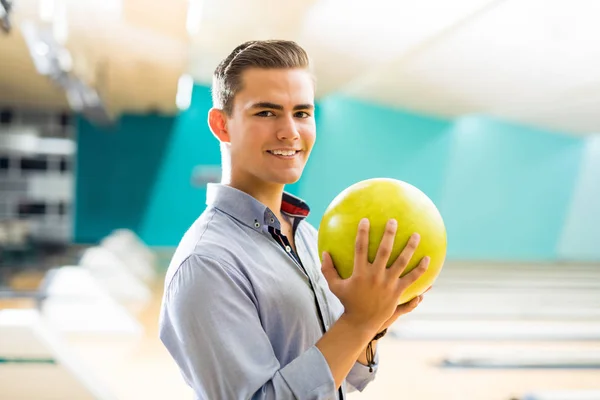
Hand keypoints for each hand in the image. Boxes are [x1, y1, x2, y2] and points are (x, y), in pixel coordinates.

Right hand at [321, 218, 429, 334]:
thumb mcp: (334, 286)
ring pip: (401, 262)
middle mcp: (375, 276)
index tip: (365, 220)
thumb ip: (328, 269)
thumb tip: (324, 253)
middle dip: (389, 234)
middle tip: (393, 221)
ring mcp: (388, 284)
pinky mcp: (397, 292)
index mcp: (360, 273)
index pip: (360, 248)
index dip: (362, 233)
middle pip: (383, 251)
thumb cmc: (348, 302)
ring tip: (416, 235)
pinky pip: (412, 278)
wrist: (361, 322)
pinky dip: (421, 269)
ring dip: (410, 248)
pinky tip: (428, 259)